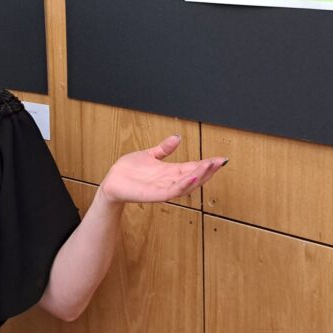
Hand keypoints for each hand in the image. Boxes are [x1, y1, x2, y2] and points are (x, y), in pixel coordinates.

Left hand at [97, 134, 227, 204]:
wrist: (112, 181)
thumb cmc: (129, 171)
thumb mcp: (149, 155)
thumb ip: (164, 149)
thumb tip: (177, 137)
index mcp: (170, 172)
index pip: (193, 167)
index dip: (207, 164)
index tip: (221, 158)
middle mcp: (169, 181)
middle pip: (194, 177)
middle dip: (208, 170)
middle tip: (220, 161)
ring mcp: (163, 189)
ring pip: (186, 185)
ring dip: (199, 176)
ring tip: (210, 167)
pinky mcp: (153, 195)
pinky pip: (171, 192)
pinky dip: (182, 186)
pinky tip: (191, 178)